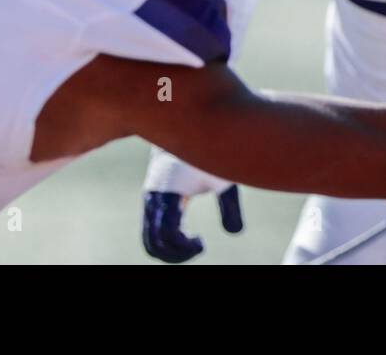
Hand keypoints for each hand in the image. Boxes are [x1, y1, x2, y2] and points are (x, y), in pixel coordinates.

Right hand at [141, 148, 243, 262]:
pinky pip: (151, 230)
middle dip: (176, 254)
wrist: (187, 131)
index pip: (167, 234)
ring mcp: (150, 201)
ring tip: (195, 244)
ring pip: (150, 239)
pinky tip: (187, 236)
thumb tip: (235, 232)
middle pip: (154, 243)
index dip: (184, 247)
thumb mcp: (221, 179)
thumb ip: (229, 205)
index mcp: (167, 194)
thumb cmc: (208, 155)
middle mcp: (153, 200)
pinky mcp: (153, 201)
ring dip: (170, 251)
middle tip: (199, 247)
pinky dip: (166, 241)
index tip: (202, 243)